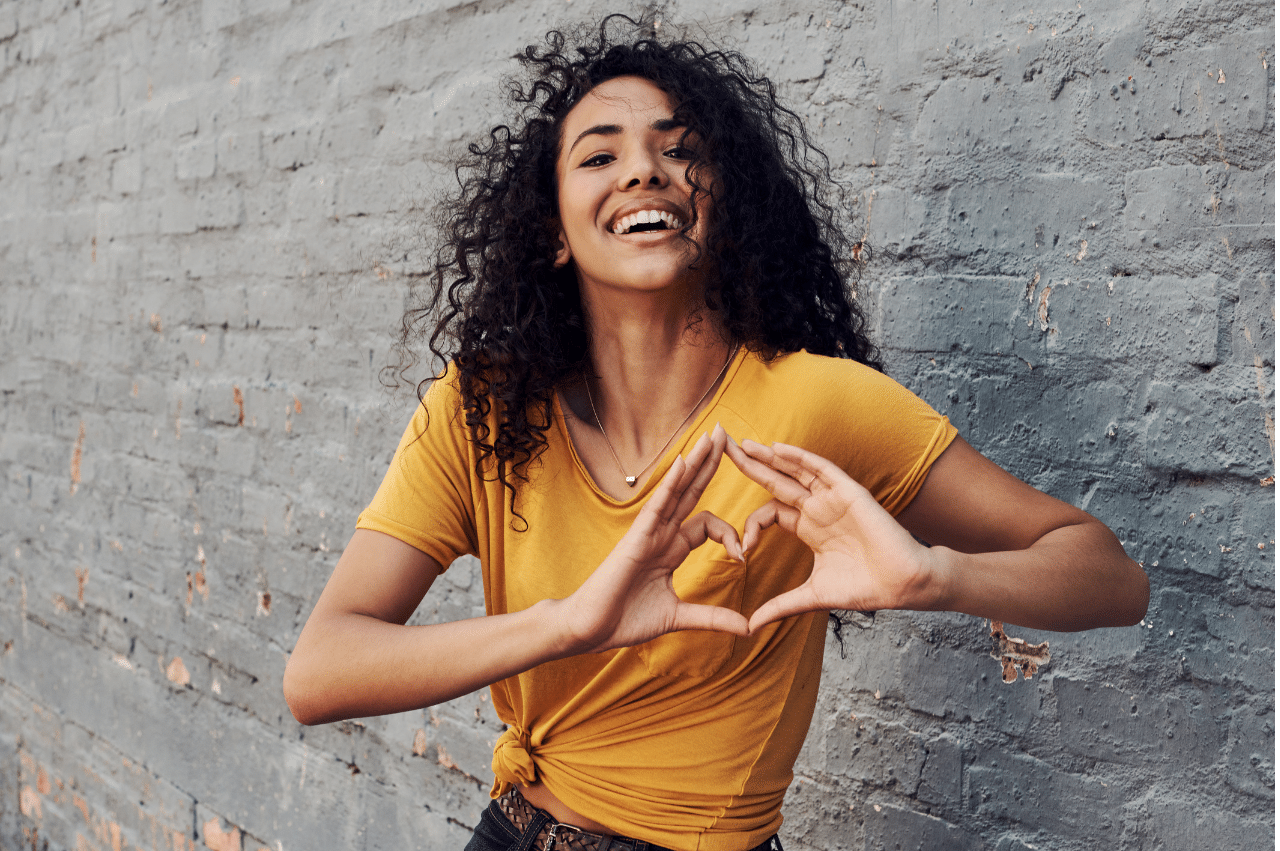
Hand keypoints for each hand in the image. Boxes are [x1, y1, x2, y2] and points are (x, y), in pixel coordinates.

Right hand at [558, 424, 749, 654]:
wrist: (590, 629)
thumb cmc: (625, 621)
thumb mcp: (679, 617)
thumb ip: (712, 618)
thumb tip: (747, 627)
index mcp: (671, 550)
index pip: (708, 524)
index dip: (730, 534)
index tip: (742, 557)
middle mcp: (662, 534)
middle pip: (692, 491)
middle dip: (711, 463)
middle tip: (729, 434)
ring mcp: (649, 532)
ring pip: (678, 489)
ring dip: (697, 461)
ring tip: (715, 435)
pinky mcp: (636, 537)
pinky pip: (657, 504)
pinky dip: (671, 483)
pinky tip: (684, 461)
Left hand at [725, 438, 938, 632]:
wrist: (902, 585)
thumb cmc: (864, 588)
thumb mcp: (811, 596)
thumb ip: (780, 606)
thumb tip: (749, 627)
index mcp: (808, 529)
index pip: (770, 513)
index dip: (751, 525)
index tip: (742, 551)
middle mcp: (817, 509)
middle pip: (776, 481)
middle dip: (749, 465)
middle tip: (720, 447)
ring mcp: (832, 498)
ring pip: (795, 470)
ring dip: (768, 456)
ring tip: (741, 443)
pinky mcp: (849, 493)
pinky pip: (820, 469)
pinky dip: (799, 458)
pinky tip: (776, 448)